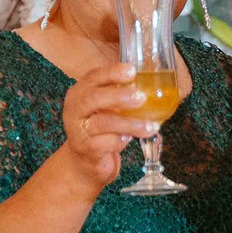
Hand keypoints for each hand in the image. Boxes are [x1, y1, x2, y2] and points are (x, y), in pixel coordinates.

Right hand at [50, 61, 155, 196]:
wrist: (85, 162)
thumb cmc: (101, 129)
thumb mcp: (107, 108)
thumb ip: (122, 96)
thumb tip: (156, 87)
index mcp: (80, 92)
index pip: (93, 77)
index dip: (112, 72)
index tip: (132, 71)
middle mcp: (75, 109)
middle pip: (94, 98)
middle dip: (119, 96)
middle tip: (142, 97)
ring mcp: (78, 130)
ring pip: (102, 123)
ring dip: (129, 123)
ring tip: (150, 126)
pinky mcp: (85, 149)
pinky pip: (103, 143)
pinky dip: (119, 141)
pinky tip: (129, 139)